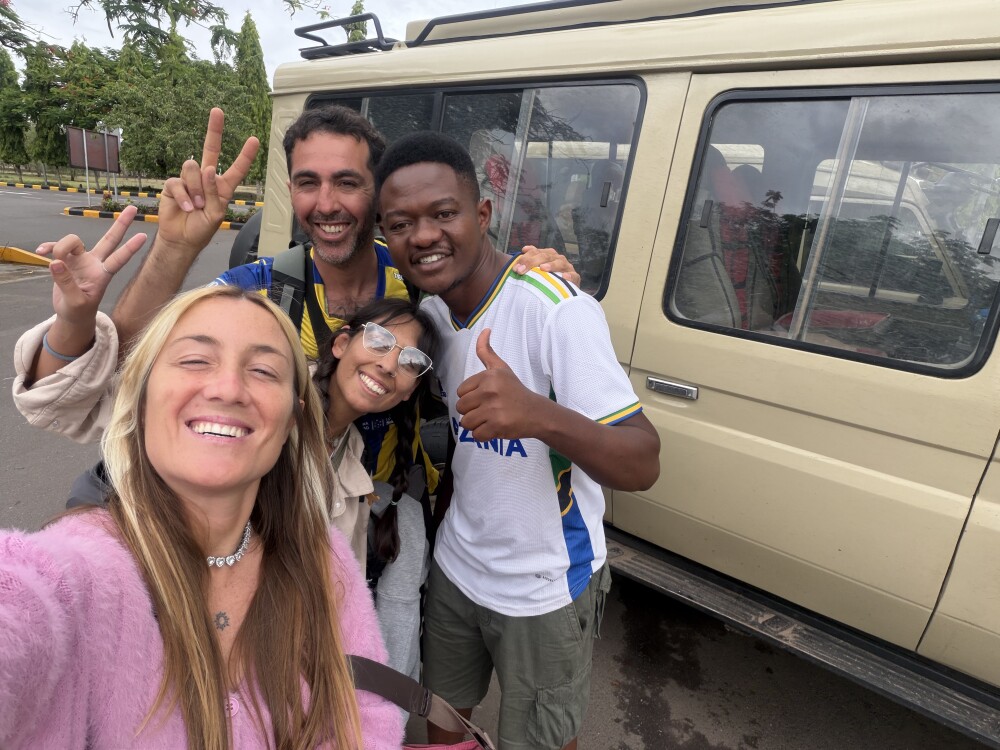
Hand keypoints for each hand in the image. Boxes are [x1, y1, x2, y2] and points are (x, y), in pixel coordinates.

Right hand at [36, 205, 146, 325]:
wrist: (72, 315)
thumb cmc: (79, 310)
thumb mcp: (75, 303)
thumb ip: (66, 284)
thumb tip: (56, 263)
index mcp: (102, 275)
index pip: (119, 259)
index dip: (130, 248)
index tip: (144, 236)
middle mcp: (94, 263)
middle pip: (109, 239)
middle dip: (121, 224)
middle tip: (133, 208)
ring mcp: (81, 260)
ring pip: (73, 241)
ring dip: (61, 247)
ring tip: (53, 261)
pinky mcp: (66, 260)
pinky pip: (56, 247)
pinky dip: (48, 247)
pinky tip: (40, 252)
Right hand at [156, 107, 259, 255]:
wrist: (182, 239)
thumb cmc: (202, 227)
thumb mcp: (215, 213)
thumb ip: (213, 193)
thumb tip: (206, 169)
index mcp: (222, 186)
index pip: (236, 168)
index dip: (245, 155)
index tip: (254, 139)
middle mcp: (206, 178)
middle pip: (211, 149)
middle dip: (214, 129)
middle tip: (218, 111)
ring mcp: (189, 179)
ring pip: (194, 168)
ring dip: (197, 188)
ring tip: (197, 205)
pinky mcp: (173, 184)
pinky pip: (179, 182)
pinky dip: (184, 197)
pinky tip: (187, 208)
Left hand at [456, 329, 541, 440]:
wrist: (536, 413)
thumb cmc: (515, 391)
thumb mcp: (502, 368)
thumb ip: (487, 352)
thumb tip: (484, 330)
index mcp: (488, 377)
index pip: (461, 391)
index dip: (471, 397)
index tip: (485, 398)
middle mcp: (490, 391)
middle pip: (461, 407)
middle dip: (472, 412)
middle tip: (488, 410)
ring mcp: (493, 410)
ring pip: (466, 422)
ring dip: (476, 424)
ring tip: (490, 419)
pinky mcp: (497, 426)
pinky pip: (476, 435)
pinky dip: (483, 435)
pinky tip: (494, 428)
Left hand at [514, 245, 580, 286]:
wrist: (563, 291)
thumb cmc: (546, 280)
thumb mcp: (536, 271)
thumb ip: (529, 263)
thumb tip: (521, 253)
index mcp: (548, 254)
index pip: (535, 252)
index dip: (525, 258)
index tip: (515, 267)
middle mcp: (557, 258)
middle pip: (545, 256)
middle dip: (531, 262)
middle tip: (520, 271)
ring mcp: (567, 267)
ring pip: (560, 263)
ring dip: (551, 265)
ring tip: (543, 269)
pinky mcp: (575, 278)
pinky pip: (573, 276)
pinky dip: (569, 276)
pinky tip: (564, 277)